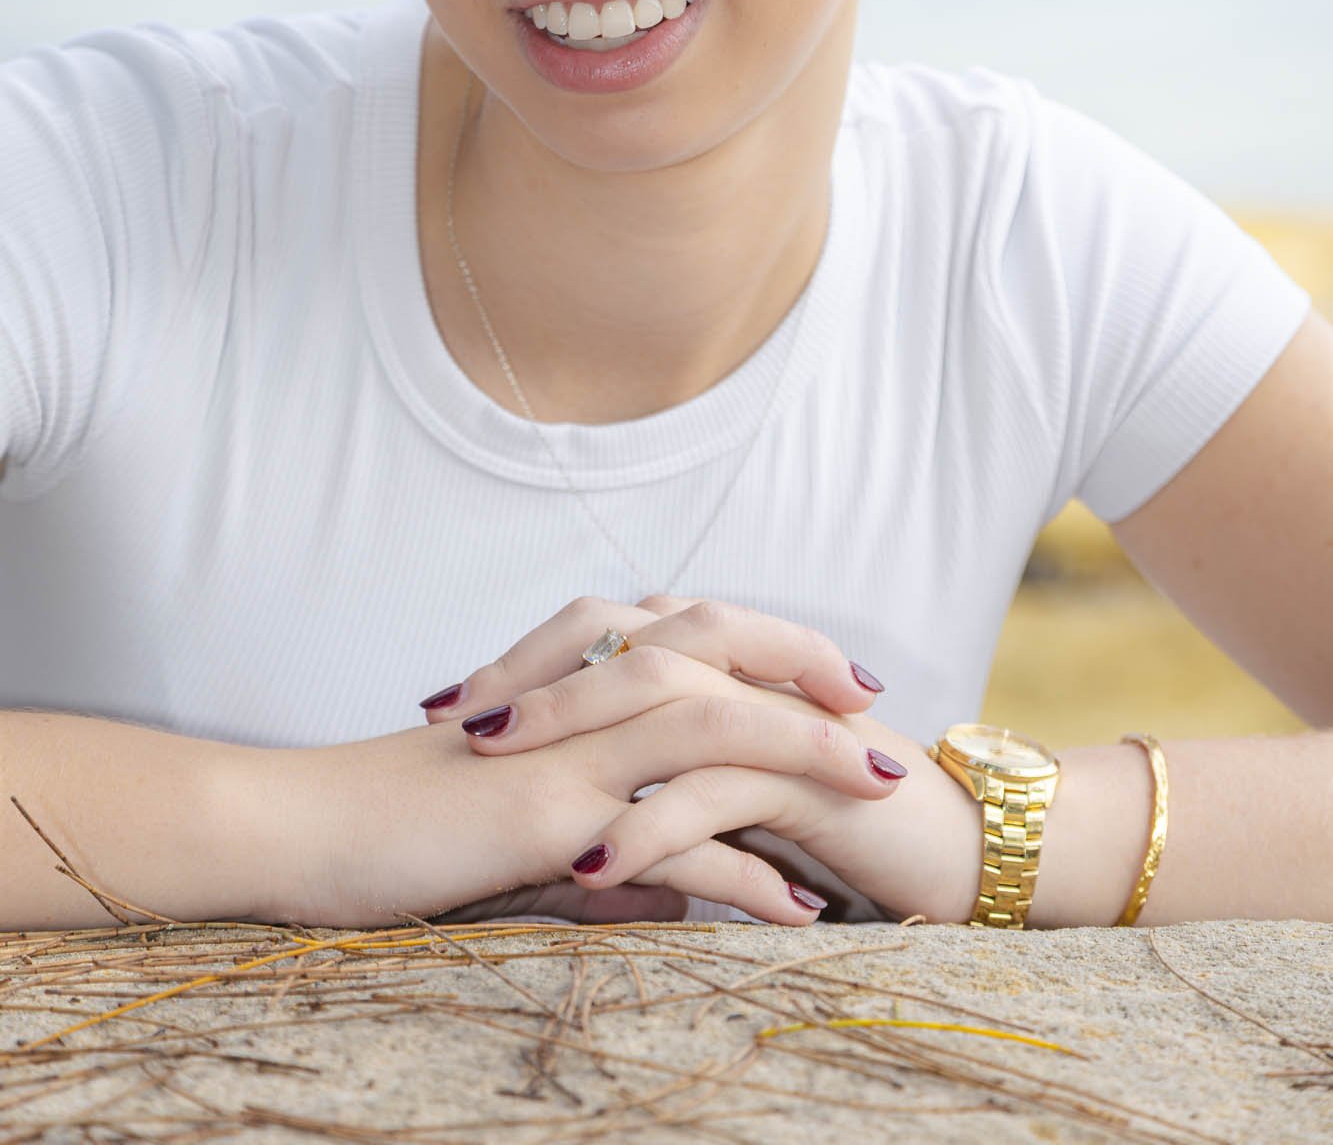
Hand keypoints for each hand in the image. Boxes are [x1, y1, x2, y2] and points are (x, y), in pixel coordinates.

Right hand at [265, 616, 909, 929]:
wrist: (298, 832)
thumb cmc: (397, 830)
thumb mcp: (516, 833)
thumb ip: (601, 852)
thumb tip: (674, 899)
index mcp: (570, 684)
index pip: (688, 635)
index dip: (767, 645)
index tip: (833, 680)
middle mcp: (576, 698)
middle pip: (716, 643)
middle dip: (805, 664)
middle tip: (875, 703)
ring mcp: (564, 750)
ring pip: (709, 724)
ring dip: (805, 753)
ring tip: (879, 788)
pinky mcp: (547, 815)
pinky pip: (667, 837)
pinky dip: (743, 874)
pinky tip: (798, 912)